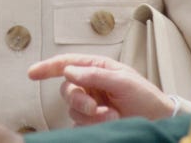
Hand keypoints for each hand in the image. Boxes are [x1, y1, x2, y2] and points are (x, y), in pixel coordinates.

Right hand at [28, 54, 175, 124]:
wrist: (158, 121)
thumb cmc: (145, 97)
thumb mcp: (123, 81)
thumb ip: (95, 75)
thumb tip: (68, 71)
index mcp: (96, 68)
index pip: (66, 64)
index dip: (47, 67)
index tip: (32, 73)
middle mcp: (90, 85)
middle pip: (67, 89)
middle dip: (79, 100)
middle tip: (95, 108)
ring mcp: (91, 104)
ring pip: (73, 109)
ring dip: (91, 115)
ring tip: (112, 116)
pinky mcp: (91, 122)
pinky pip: (78, 124)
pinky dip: (91, 125)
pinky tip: (108, 123)